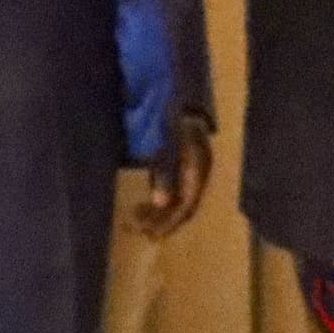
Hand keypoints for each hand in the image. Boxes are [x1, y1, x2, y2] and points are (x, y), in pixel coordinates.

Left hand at [126, 115, 211, 238]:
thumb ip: (165, 174)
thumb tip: (161, 202)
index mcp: (198, 172)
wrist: (184, 99)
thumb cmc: (175, 121)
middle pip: (181, 208)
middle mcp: (198, 176)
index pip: (186, 208)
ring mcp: (191, 172)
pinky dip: (158, 200)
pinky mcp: (183, 167)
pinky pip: (173, 191)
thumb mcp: (168, 146)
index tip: (148, 233)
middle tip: (136, 229)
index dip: (168, 223)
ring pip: (176, 201)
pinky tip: (144, 204)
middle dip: (160, 221)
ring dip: (157, 213)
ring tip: (135, 220)